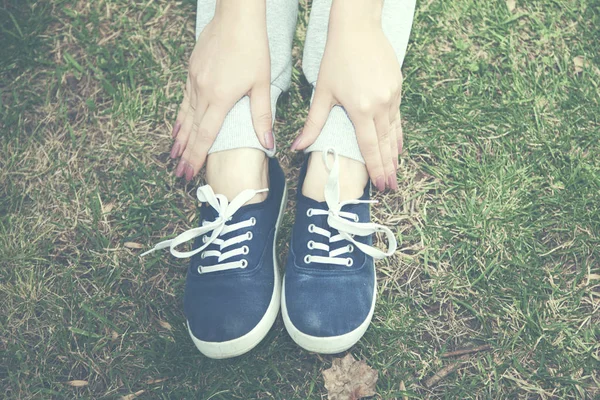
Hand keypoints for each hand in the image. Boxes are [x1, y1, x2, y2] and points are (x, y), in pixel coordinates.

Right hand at [171, 0, 271, 180]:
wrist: (235, 17)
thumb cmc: (253, 48)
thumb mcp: (262, 84)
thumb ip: (262, 116)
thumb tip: (269, 144)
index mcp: (220, 98)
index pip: (205, 136)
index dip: (196, 158)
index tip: (189, 174)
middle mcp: (202, 91)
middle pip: (191, 130)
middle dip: (185, 154)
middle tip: (179, 174)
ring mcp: (194, 80)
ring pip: (185, 115)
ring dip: (180, 137)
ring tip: (174, 154)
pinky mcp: (192, 70)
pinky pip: (184, 99)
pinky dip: (181, 116)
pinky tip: (178, 126)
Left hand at [292, 0, 402, 190]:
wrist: (358, 28)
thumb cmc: (336, 58)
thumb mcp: (322, 92)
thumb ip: (313, 123)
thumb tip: (296, 147)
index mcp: (361, 109)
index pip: (370, 148)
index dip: (376, 169)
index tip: (381, 186)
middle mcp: (381, 105)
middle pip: (385, 145)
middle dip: (388, 168)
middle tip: (392, 188)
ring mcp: (392, 96)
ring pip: (394, 132)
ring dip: (395, 154)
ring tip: (396, 172)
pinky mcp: (397, 88)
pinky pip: (398, 118)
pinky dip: (398, 134)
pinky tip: (398, 146)